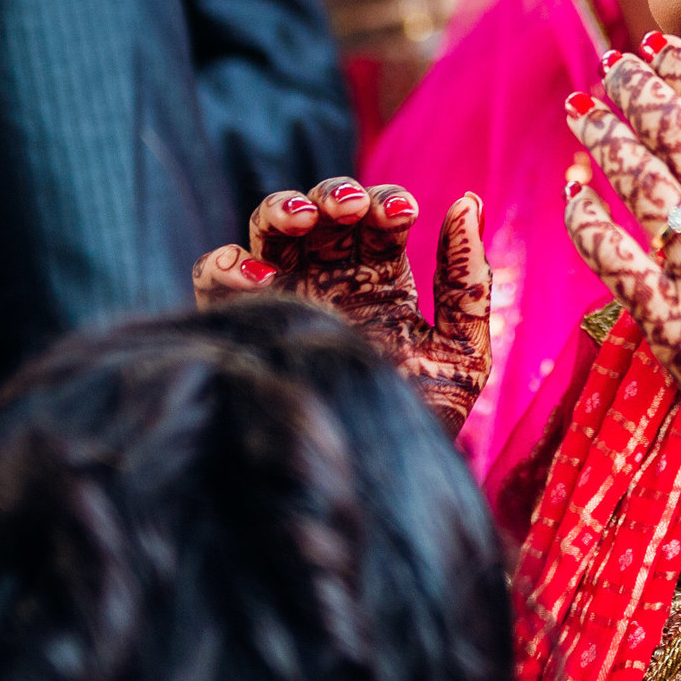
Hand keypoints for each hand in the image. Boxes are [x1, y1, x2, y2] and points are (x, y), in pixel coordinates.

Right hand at [194, 178, 490, 429]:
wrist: (378, 485)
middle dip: (334, 195)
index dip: (386, 202)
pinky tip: (261, 277)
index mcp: (379, 279)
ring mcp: (282, 297)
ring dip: (281, 208)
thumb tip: (467, 201)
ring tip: (304, 219)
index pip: (376, 217)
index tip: (404, 212)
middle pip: (319, 211)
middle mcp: (327, 279)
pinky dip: (228, 263)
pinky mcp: (244, 325)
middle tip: (351, 209)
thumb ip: (467, 281)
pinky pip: (213, 277)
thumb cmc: (422, 422)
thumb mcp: (463, 352)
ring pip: (265, 229)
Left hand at [562, 41, 680, 622]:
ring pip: (640, 183)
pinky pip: (613, 256)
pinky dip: (587, 215)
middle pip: (678, 136)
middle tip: (612, 67)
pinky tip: (573, 186)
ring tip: (582, 108)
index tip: (657, 47)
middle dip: (638, 91)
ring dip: (606, 137)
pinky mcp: (670, 324)